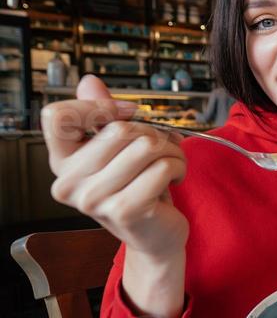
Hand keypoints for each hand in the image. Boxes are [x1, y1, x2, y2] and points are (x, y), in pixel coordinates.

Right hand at [42, 75, 188, 261]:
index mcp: (61, 163)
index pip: (56, 115)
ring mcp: (94, 199)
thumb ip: (102, 115)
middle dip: (152, 132)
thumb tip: (89, 81)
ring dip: (170, 149)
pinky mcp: (125, 209)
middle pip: (119, 128)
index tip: (126, 114)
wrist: (156, 236)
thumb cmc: (138, 188)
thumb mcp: (118, 150)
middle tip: (161, 147)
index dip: (96, 106)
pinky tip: (173, 180)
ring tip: (169, 163)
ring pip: (146, 145)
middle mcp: (68, 184)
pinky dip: (179, 166)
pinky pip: (163, 165)